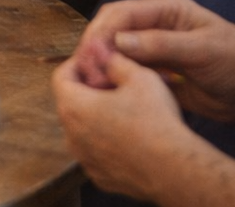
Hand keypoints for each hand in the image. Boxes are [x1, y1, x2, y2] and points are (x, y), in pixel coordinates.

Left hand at [52, 45, 196, 200]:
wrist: (174, 170)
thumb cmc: (155, 121)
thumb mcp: (139, 77)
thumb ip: (116, 62)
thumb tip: (107, 58)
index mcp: (74, 107)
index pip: (61, 77)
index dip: (76, 64)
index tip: (94, 60)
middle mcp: (72, 136)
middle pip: (71, 104)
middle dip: (87, 90)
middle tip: (111, 82)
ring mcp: (85, 159)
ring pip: (83, 130)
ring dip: (97, 117)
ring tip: (124, 109)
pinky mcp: (100, 176)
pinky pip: (97, 152)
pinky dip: (107, 142)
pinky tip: (130, 136)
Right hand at [78, 0, 234, 124]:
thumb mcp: (203, 50)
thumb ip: (162, 44)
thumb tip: (119, 41)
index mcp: (167, 10)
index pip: (122, 14)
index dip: (101, 32)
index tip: (90, 56)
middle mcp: (156, 26)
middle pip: (112, 30)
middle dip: (95, 49)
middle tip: (87, 74)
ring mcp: (155, 49)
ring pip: (115, 52)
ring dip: (102, 65)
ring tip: (94, 86)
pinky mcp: (156, 72)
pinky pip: (127, 71)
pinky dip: (115, 79)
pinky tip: (109, 93)